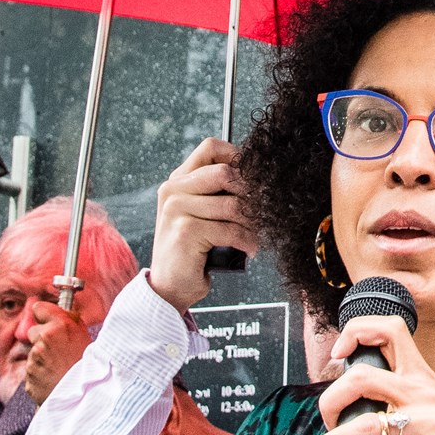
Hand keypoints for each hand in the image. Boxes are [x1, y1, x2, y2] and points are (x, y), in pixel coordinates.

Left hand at [25, 303, 92, 403]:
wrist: (89, 396)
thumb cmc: (90, 367)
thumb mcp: (86, 337)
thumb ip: (69, 323)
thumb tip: (59, 313)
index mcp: (61, 325)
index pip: (38, 308)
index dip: (44, 316)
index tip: (49, 322)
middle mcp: (45, 338)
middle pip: (33, 331)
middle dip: (42, 339)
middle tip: (59, 351)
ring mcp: (36, 357)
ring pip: (33, 352)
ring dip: (43, 358)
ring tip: (60, 367)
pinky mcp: (30, 374)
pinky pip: (32, 370)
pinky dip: (40, 374)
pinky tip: (55, 378)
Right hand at [149, 139, 257, 312]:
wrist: (171, 286)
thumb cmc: (194, 252)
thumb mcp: (203, 216)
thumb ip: (219, 194)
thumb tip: (260, 181)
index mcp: (178, 181)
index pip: (211, 148)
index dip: (240, 158)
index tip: (256, 179)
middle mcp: (173, 190)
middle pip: (226, 173)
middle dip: (251, 195)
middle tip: (264, 213)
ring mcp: (177, 208)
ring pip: (233, 204)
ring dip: (253, 224)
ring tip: (257, 236)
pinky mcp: (186, 230)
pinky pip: (231, 229)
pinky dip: (247, 241)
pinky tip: (249, 249)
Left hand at [298, 314, 434, 434]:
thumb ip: (405, 409)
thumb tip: (362, 420)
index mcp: (425, 379)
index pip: (388, 331)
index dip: (356, 333)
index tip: (338, 356)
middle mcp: (425, 396)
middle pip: (361, 378)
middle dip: (329, 399)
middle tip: (327, 420)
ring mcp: (430, 429)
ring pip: (364, 427)